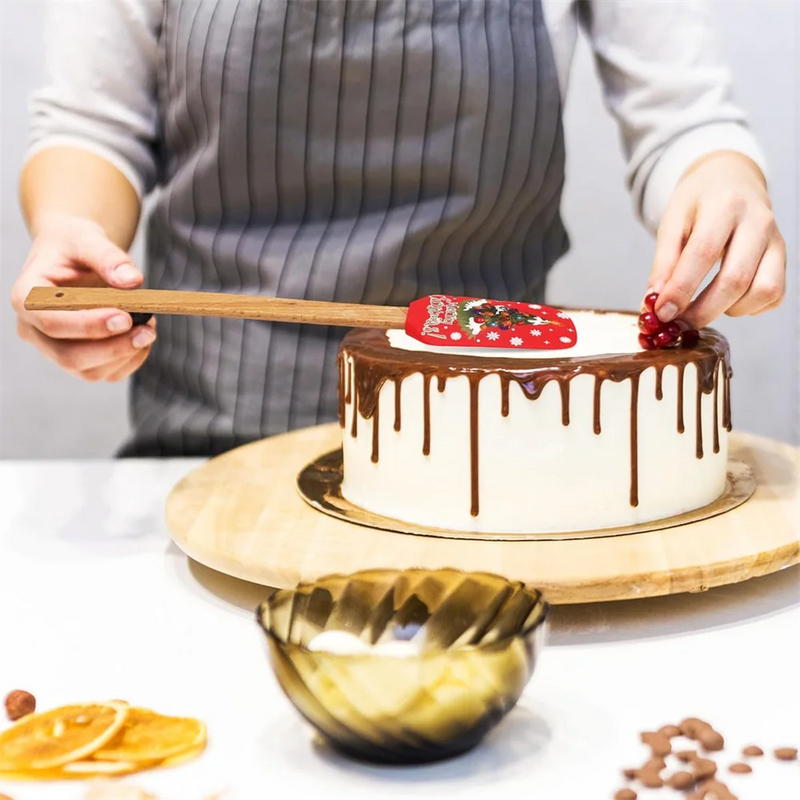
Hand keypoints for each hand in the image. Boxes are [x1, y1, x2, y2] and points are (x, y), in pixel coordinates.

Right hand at [10, 213, 155, 381]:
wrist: (74, 256)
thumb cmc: (74, 246)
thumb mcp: (87, 239)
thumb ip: (108, 257)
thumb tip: (132, 281)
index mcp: (27, 297)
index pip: (51, 322)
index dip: (88, 325)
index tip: (125, 317)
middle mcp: (34, 329)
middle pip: (69, 356)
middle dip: (113, 348)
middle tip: (148, 330)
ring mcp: (55, 350)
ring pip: (90, 371)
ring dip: (126, 354)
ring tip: (149, 326)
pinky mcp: (79, 361)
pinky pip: (107, 374)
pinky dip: (131, 360)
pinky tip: (143, 337)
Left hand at [648, 151, 785, 328]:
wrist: (731, 181)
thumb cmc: (698, 204)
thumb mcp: (672, 223)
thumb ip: (664, 263)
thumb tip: (655, 303)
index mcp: (725, 205)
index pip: (703, 253)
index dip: (681, 289)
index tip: (661, 313)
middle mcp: (758, 221)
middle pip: (735, 279)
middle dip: (702, 311)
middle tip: (677, 324)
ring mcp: (776, 241)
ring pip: (762, 291)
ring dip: (728, 310)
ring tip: (704, 305)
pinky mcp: (783, 258)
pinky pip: (774, 295)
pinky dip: (749, 308)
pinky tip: (727, 300)